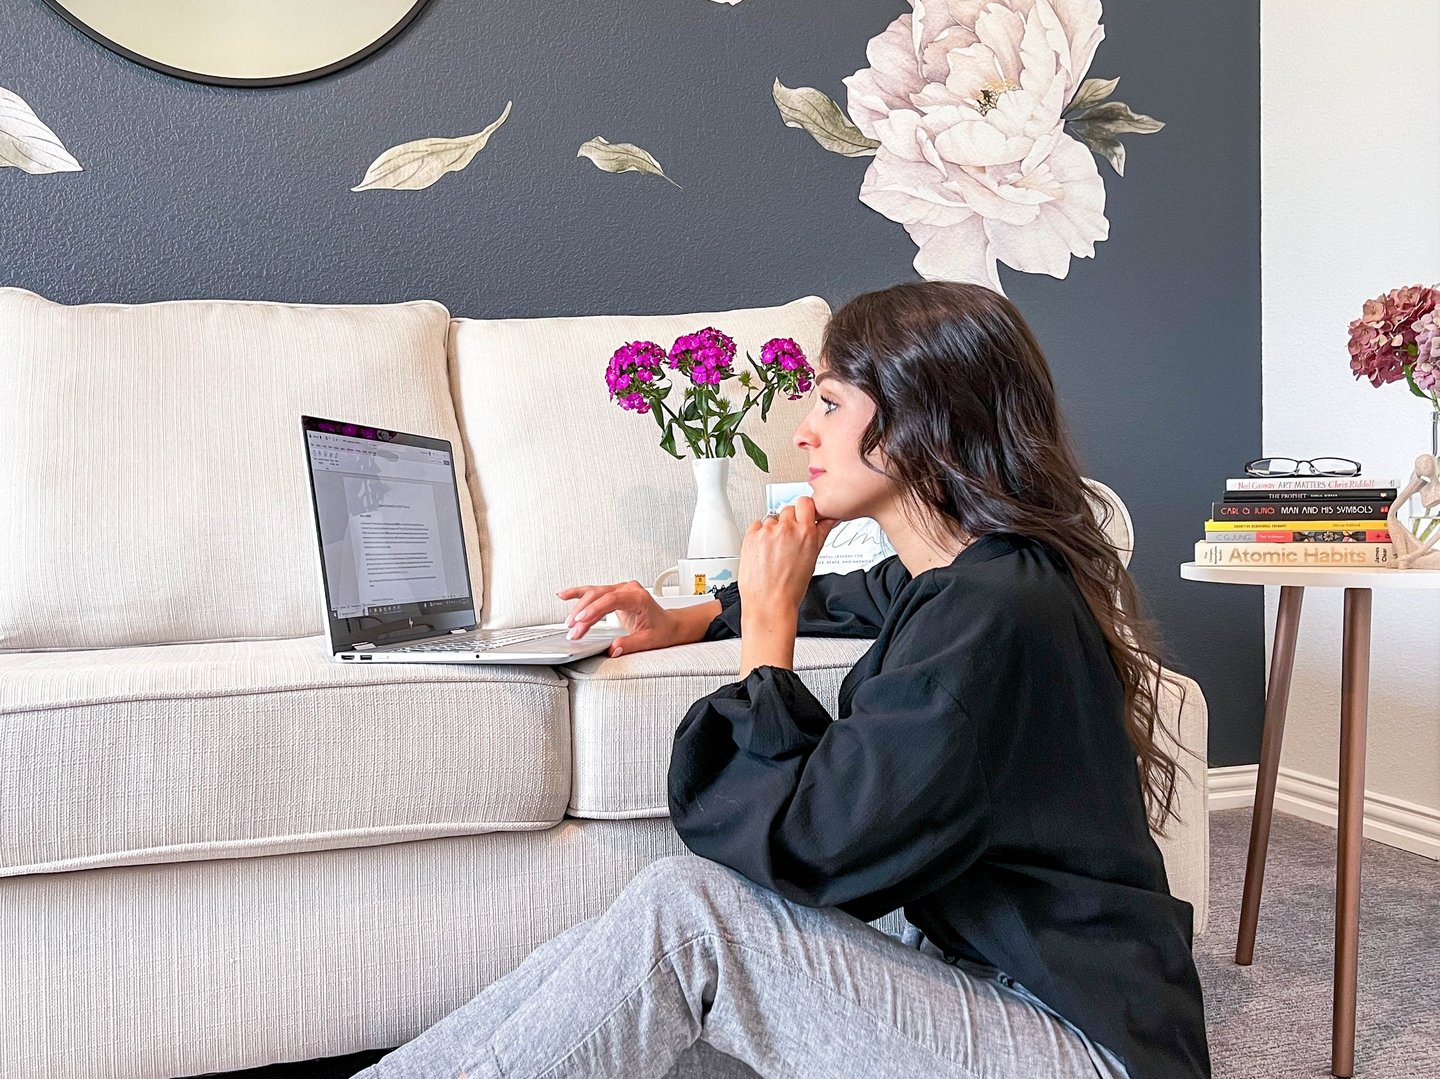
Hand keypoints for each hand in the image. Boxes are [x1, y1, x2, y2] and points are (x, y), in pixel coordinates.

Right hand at [556, 580, 683, 656]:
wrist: (670, 624)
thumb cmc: (662, 630)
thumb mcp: (648, 641)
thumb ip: (630, 644)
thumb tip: (613, 649)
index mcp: (638, 597)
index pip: (611, 599)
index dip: (594, 609)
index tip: (581, 621)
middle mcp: (628, 589)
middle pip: (599, 596)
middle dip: (583, 613)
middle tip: (572, 630)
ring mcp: (621, 589)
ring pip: (594, 593)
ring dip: (578, 606)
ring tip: (568, 622)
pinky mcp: (614, 593)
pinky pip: (594, 592)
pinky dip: (578, 594)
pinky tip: (564, 595)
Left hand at [739, 496, 838, 615]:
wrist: (769, 603)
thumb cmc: (791, 588)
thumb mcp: (813, 558)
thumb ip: (821, 533)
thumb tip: (829, 519)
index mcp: (806, 532)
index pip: (806, 503)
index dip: (804, 510)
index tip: (802, 516)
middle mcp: (787, 529)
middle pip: (788, 509)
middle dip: (789, 521)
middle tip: (787, 540)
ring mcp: (767, 531)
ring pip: (772, 518)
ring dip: (773, 529)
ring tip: (774, 551)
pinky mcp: (751, 536)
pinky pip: (756, 525)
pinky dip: (759, 534)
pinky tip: (763, 551)